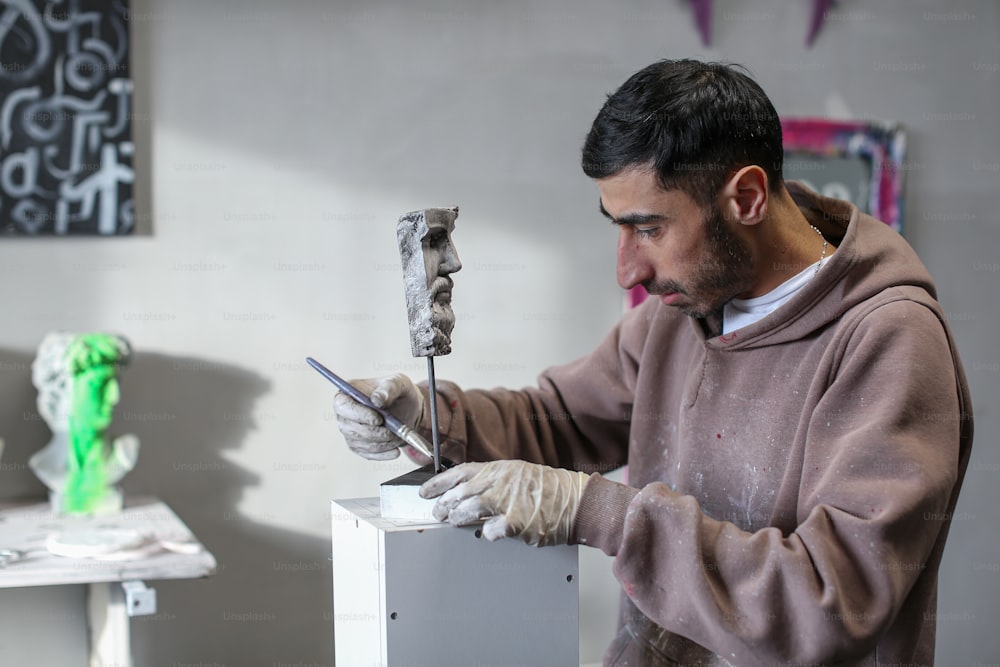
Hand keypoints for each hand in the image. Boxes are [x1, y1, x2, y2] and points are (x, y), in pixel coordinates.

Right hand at [332, 374, 423, 459]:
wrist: (408, 408)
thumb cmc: (399, 391)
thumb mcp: (398, 383)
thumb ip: (388, 388)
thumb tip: (377, 400)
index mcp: (348, 393)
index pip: (343, 405)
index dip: (358, 414)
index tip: (378, 419)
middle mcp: (344, 414)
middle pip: (350, 428)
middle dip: (374, 433)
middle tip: (393, 431)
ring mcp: (350, 431)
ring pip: (361, 443)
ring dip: (382, 443)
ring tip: (399, 437)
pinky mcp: (359, 446)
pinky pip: (367, 454)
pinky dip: (383, 454)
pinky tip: (395, 449)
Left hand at [419, 460, 589, 546]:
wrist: (575, 499)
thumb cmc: (547, 488)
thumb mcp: (517, 474)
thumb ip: (492, 480)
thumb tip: (466, 491)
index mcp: (498, 469)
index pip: (459, 473)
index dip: (439, 482)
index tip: (426, 491)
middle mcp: (500, 483)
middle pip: (460, 493)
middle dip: (444, 504)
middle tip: (438, 512)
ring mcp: (507, 502)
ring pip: (469, 510)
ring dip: (458, 518)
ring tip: (455, 522)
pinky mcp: (516, 523)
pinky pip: (491, 530)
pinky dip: (487, 533)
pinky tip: (488, 533)